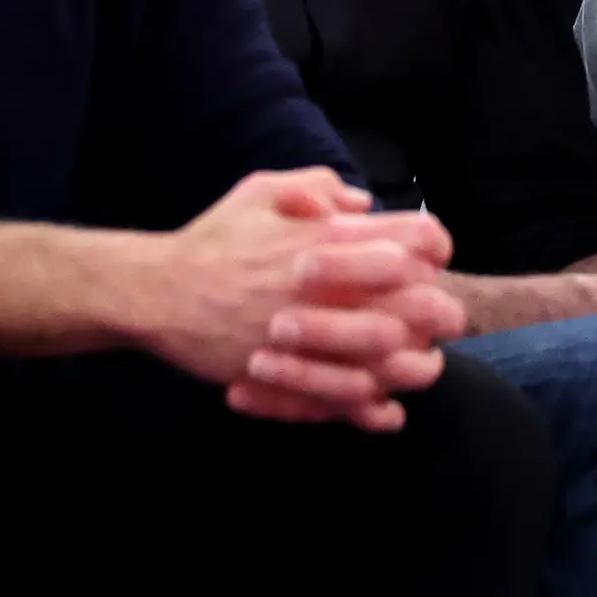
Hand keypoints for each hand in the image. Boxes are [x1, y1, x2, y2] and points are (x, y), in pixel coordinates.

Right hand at [136, 168, 460, 427]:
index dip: (434, 250)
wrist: (155, 294)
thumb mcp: (262, 191)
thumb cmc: (214, 241)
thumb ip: (318, 187)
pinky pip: (358, 404)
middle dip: (440, 311)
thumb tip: (363, 202)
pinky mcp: (296, 379)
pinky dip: (376, 409)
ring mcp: (319, 340)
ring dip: (416, 362)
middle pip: (432, 306)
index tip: (423, 261)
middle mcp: (336, 291)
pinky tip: (381, 404)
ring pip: (406, 363)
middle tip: (429, 316)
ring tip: (408, 360)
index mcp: (335, 241)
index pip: (424, 241)